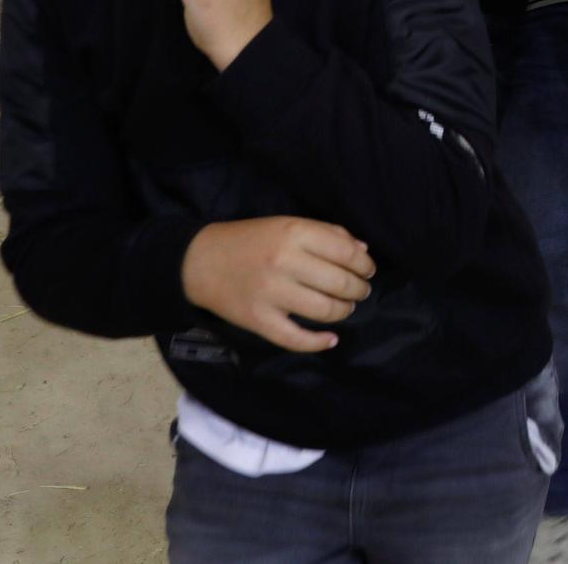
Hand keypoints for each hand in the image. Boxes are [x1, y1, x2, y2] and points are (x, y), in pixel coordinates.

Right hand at [181, 217, 374, 352]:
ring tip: (346, 307)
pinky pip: (296, 338)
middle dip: (358, 289)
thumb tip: (362, 252)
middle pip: (339, 282)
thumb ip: (326, 234)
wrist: (199, 261)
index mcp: (293, 233)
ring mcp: (271, 294)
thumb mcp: (287, 224)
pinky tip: (331, 339)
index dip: (364, 264)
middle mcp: (284, 262)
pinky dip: (318, 342)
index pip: (346, 251)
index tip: (367, 270)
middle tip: (360, 290)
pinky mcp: (258, 320)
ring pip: (325, 310)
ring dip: (344, 311)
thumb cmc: (250, 240)